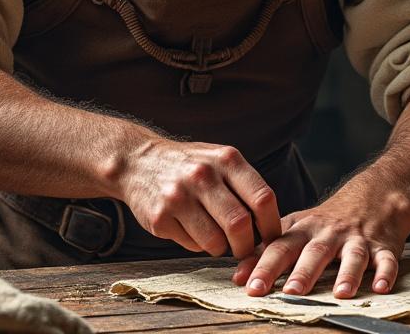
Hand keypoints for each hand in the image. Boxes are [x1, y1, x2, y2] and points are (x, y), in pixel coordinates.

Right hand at [118, 138, 281, 257]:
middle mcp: (202, 175)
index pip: (262, 199)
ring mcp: (178, 196)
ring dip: (221, 248)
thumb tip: (272, 228)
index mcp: (226, 159)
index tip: (271, 238)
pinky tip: (190, 229)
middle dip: (247, 246)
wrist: (137, 161)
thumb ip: (245, 186)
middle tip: (245, 250)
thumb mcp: (220, 160)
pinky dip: (198, 244)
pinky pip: (192, 245)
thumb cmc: (190, 165)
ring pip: (215, 241)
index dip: (271, 225)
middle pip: (240, 224)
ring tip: (216, 238)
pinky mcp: (160, 218)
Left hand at [231, 185, 409, 298]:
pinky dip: (386, 274)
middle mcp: (330, 234)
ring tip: (340, 294)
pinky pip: (387, 260)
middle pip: (315, 252)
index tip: (249, 286)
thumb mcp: (297, 228)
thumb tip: (239, 276)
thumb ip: (269, 251)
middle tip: (290, 292)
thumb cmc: (328, 220)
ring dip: (347, 274)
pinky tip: (381, 288)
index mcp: (305, 231)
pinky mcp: (384, 246)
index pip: (281, 248)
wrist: (375, 195)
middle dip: (303, 273)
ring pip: (353, 256)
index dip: (264, 266)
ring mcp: (358, 240)